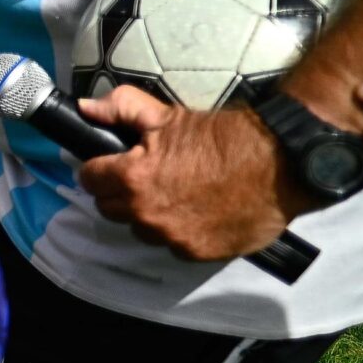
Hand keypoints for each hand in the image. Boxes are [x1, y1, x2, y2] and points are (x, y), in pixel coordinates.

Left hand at [75, 86, 297, 260]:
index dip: (100, 168)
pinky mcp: (197, 254)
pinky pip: (172, 245)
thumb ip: (119, 109)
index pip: (89, 179)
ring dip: (148, 215)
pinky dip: (178, 231)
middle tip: (146, 176)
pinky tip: (196, 213)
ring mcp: (171, 238)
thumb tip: (84, 108)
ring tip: (174, 195)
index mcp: (131, 179)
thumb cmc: (220, 137)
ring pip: (140, 229)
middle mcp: (145, 215)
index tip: (114, 163)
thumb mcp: (166, 115)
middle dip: (120, 192)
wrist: (278, 164)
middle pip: (110, 208)